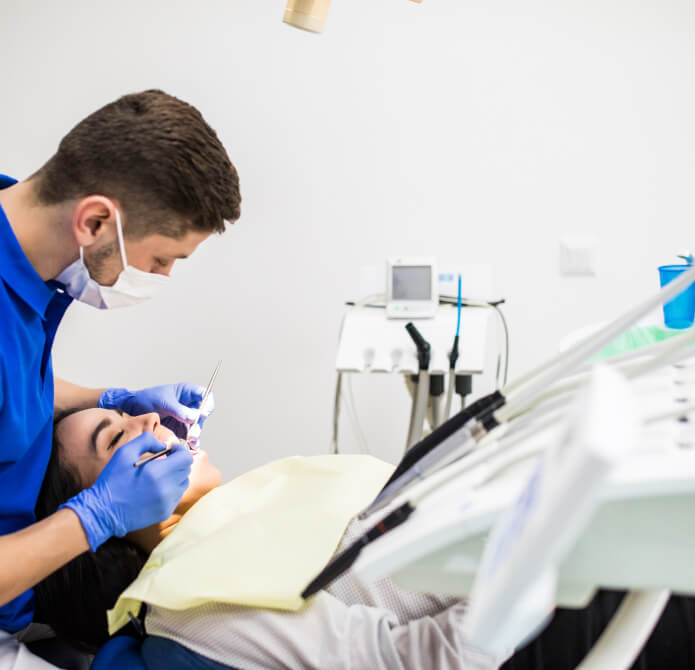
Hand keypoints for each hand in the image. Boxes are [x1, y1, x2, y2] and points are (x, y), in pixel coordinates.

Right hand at [61, 433, 192, 549]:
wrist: (103, 512)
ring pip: (183, 483)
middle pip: (186, 470)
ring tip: (159, 474)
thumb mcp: (124, 453)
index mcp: (158, 473)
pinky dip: (171, 488)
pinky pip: (177, 496)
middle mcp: (167, 489)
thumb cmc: (113, 481)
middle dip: (178, 461)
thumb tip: (164, 444)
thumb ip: (147, 441)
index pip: (186, 458)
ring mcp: (167, 503)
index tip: (171, 449)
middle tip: (164, 460)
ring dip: (176, 475)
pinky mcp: (165, 512)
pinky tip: (156, 487)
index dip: (180, 450)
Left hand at [99, 383, 214, 443]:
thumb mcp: (163, 402)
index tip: (203, 413)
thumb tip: (194, 417)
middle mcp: (188, 404)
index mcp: (186, 392)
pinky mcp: (179, 428)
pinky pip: (189, 435)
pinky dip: (190, 441)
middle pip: (202, 414)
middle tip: (193, 432)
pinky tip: (190, 446)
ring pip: (197, 426)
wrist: (131, 409)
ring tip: (191, 441)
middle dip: (199, 423)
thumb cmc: (147, 399)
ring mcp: (184, 417)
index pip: (205, 395)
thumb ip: (180, 410)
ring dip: (196, 434)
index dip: (207, 404)